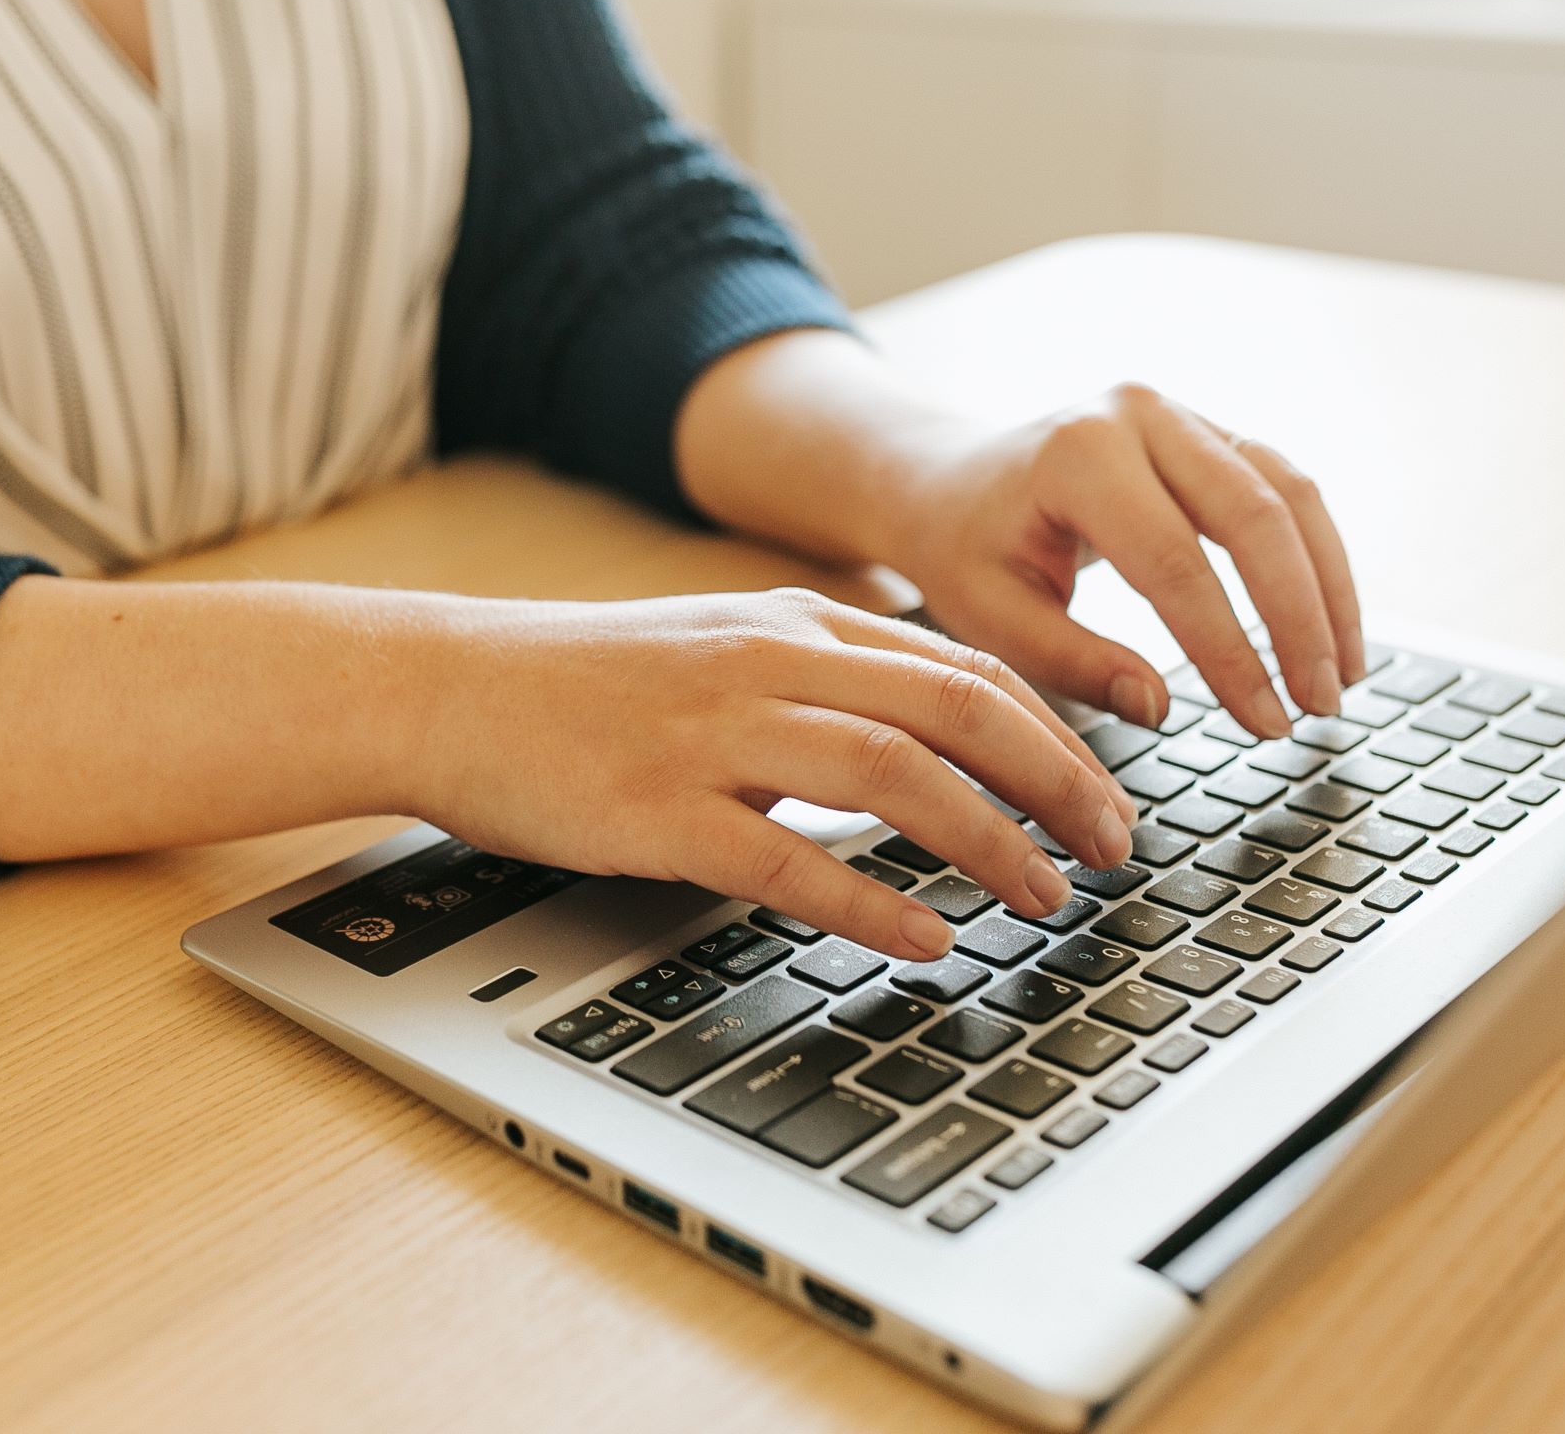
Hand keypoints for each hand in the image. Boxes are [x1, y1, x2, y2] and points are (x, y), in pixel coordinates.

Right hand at [394, 588, 1137, 958]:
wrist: (452, 688)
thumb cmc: (586, 684)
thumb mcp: (723, 648)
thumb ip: (823, 679)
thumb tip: (933, 735)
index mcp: (795, 626)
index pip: (964, 669)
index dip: (1056, 736)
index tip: (1106, 795)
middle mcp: (770, 666)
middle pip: (957, 710)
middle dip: (1057, 783)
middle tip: (1112, 851)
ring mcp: (716, 736)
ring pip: (896, 776)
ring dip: (990, 841)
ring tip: (1044, 897)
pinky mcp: (661, 811)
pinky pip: (790, 858)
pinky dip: (873, 900)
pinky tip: (927, 938)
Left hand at [886, 383, 1365, 740]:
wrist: (950, 479)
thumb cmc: (966, 550)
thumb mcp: (990, 616)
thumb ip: (1072, 663)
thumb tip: (1160, 707)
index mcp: (1076, 456)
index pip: (1176, 563)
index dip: (1231, 650)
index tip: (1266, 721)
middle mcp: (1139, 416)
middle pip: (1254, 515)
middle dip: (1299, 620)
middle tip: (1320, 707)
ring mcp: (1181, 415)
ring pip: (1290, 492)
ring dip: (1328, 588)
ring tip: (1343, 676)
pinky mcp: (1209, 432)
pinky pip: (1286, 488)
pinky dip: (1318, 559)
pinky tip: (1330, 627)